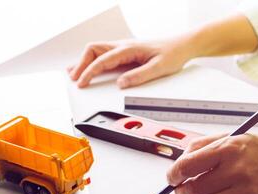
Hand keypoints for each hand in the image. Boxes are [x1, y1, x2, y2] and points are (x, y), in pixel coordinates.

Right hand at [68, 39, 191, 88]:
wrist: (183, 45)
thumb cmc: (173, 53)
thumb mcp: (159, 68)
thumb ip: (139, 76)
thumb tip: (121, 84)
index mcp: (128, 49)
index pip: (102, 60)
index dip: (89, 72)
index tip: (81, 83)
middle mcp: (123, 46)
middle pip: (93, 50)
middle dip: (81, 64)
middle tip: (75, 79)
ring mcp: (123, 48)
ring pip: (96, 51)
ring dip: (84, 61)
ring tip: (74, 74)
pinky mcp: (125, 53)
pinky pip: (104, 55)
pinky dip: (92, 61)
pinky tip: (88, 68)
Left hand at [168, 134, 257, 193]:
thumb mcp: (235, 137)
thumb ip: (204, 146)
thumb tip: (179, 162)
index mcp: (230, 149)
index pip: (187, 166)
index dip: (174, 175)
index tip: (173, 178)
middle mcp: (239, 171)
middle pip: (193, 190)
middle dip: (183, 192)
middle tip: (185, 190)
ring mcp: (249, 193)